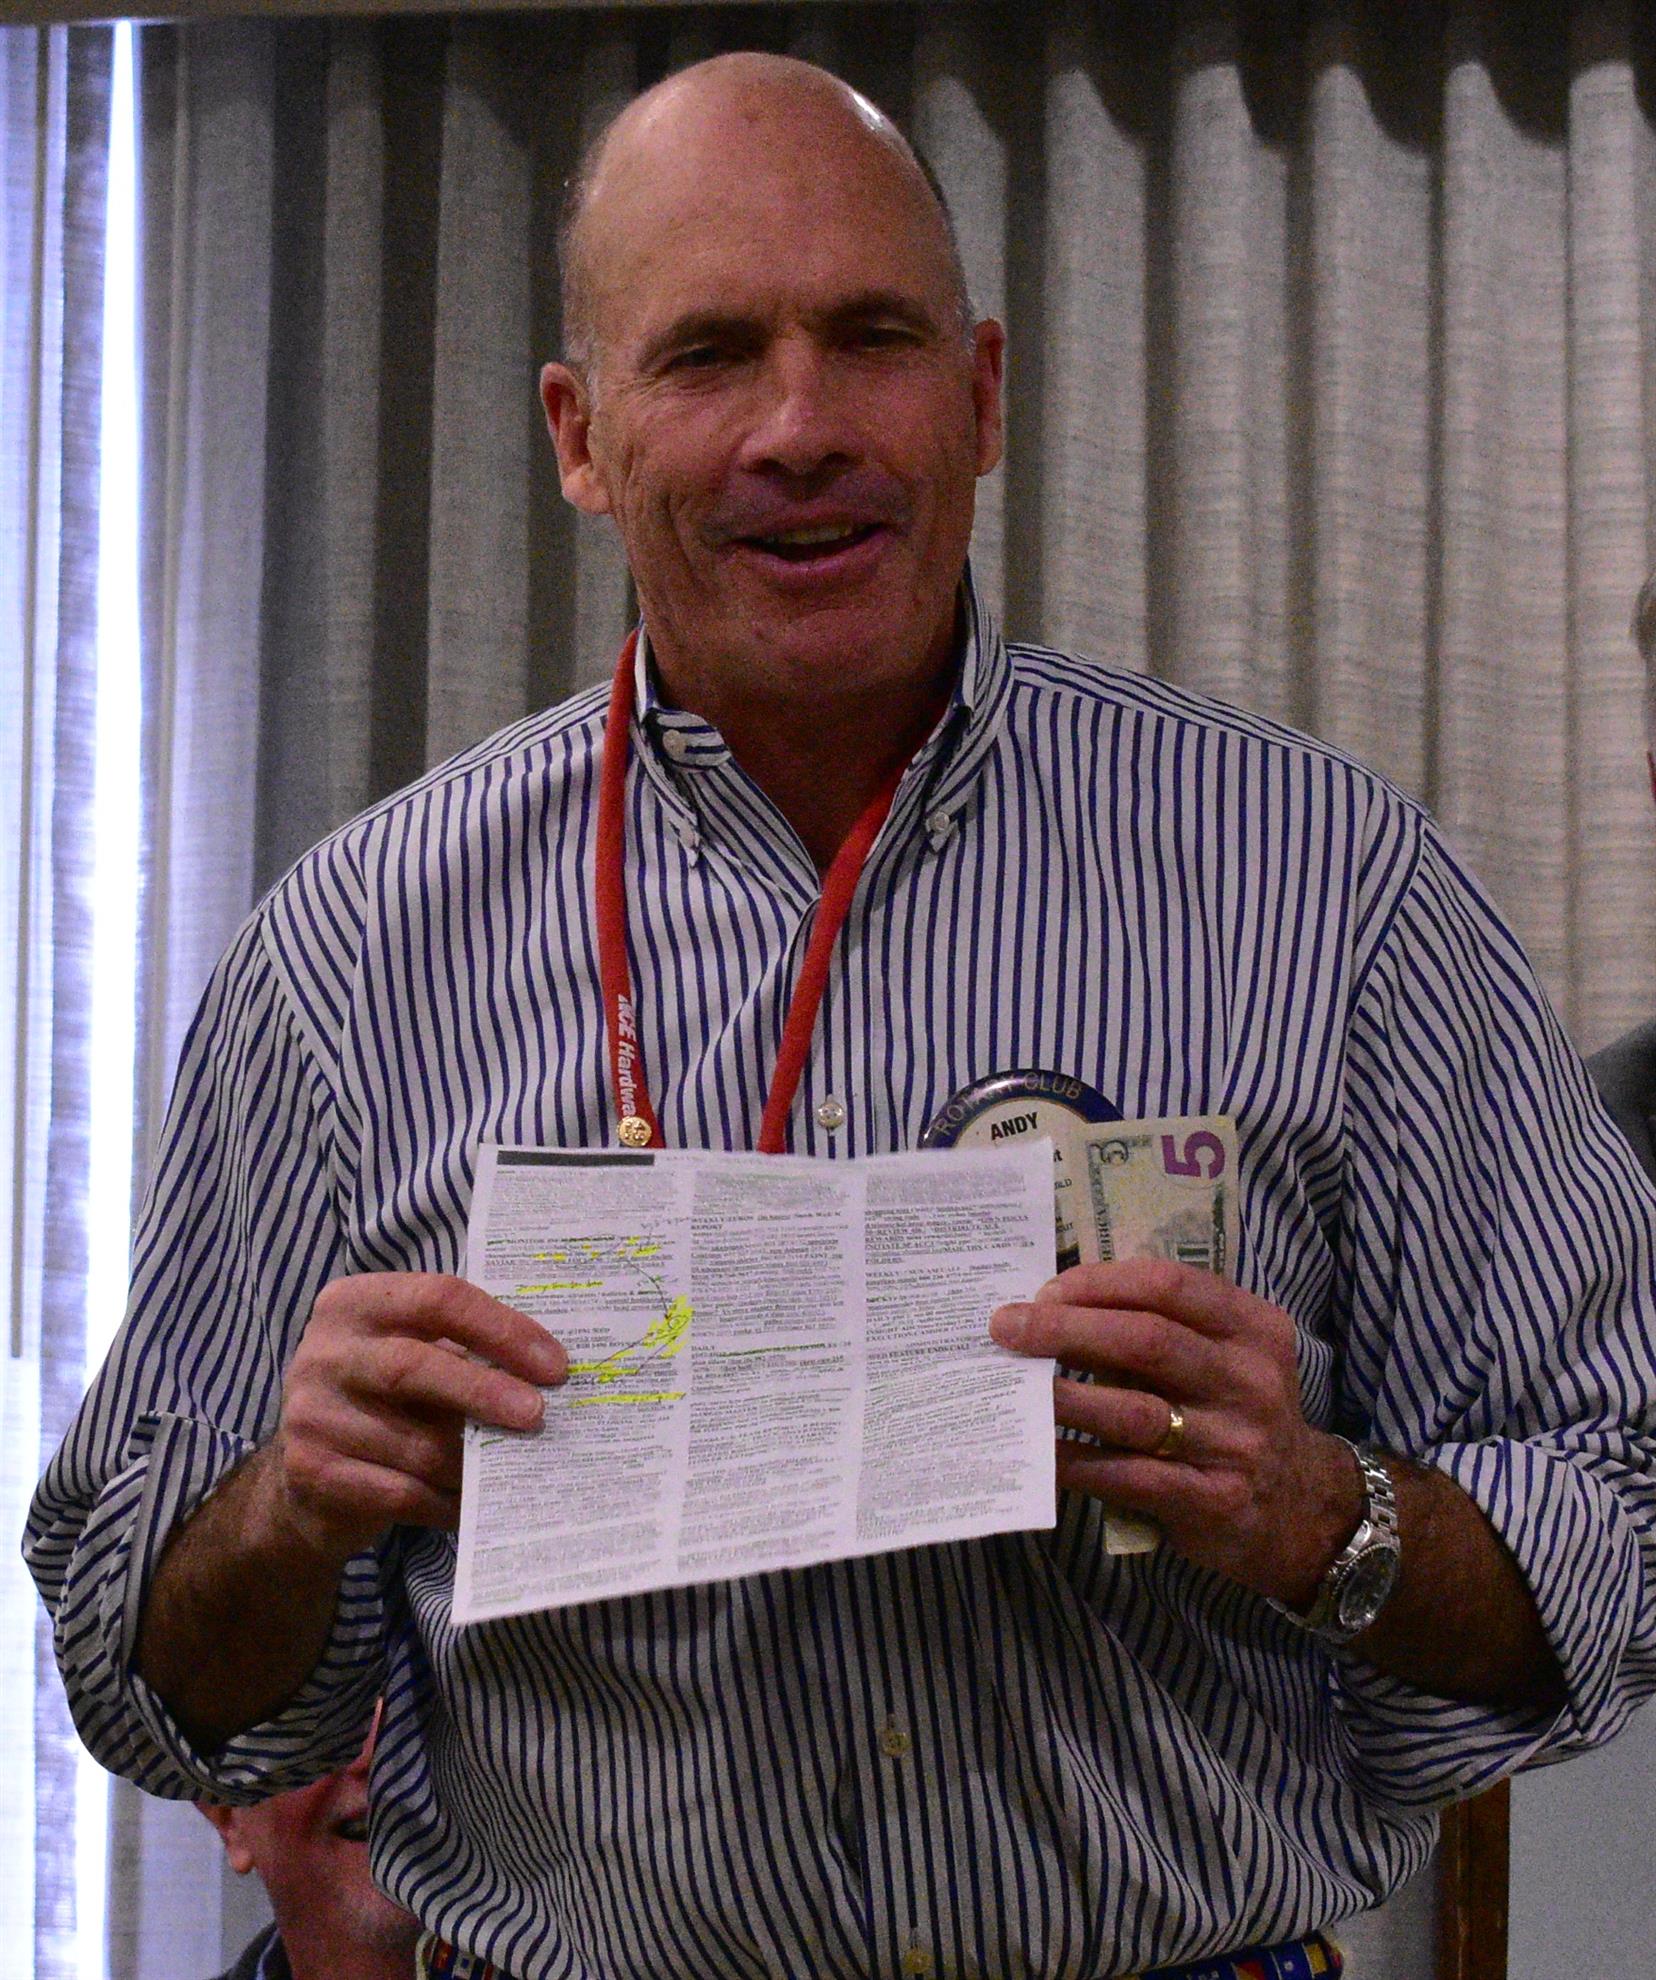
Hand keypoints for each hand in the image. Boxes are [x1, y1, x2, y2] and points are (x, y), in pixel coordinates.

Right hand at [266, 1272, 567, 1565]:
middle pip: (414, 1365)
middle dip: (484, 1391)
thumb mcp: (413, 1355)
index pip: (437, 1299)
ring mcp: (311, 1414)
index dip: (501, 1329)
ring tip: (514, 1465)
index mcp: (355, 1303)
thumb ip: (463, 1351)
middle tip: (537, 1413)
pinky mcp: (312, 1472)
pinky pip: (401, 1492)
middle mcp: (324, 1353)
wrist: (308, 1477)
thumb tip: (549, 1371)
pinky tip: (474, 1504)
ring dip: (473, 1460)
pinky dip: (448, 1502)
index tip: (553, 1364)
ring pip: (415, 1443)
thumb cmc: (384, 1399)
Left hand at [990, 1259, 1360, 1605]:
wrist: (1302, 1511)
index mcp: (1252, 1328)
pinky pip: (1128, 1475)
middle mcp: (1249, 1381)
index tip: (1048, 1289)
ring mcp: (1234, 1444)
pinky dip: (1076, 1461)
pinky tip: (1039, 1451)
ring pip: (1134, 1410)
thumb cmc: (1238, 1414)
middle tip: (1007, 1326)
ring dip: (1065, 1395)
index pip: (1171, 1285)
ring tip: (1014, 1385)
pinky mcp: (1211, 1500)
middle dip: (1068, 1328)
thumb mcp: (1229, 1356)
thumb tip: (1061, 1303)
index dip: (1101, 1282)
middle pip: (1147, 1340)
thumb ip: (1168, 1326)